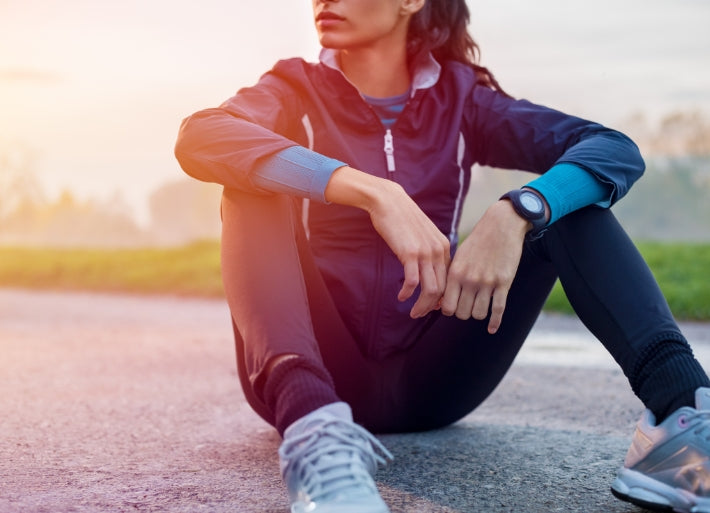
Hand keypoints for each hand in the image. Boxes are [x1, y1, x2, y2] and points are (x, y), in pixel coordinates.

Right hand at [325, 166, 449, 317]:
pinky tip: (401, 297)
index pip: (450, 280)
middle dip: (432, 306)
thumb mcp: (423, 235)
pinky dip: (407, 294)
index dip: (442, 297)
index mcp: (445, 247)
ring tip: (413, 313)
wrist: (388, 200)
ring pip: (431, 289)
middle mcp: (439, 251)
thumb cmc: (403, 218)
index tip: (432, 306)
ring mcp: (425, 252)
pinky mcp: (409, 253)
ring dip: (422, 306)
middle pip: (443, 288)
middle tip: (421, 315)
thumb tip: (428, 272)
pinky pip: (413, 282)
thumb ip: (429, 251)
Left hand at [440, 200, 529, 333]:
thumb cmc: (477, 242)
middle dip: (464, 313)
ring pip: (479, 314)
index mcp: (455, 273)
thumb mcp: (459, 257)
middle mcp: (469, 279)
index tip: (454, 306)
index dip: (449, 310)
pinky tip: (492, 329)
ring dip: (479, 314)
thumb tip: (440, 300)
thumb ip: (451, 278)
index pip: (447, 306)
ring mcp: (487, 282)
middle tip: (467, 306)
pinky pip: (498, 310)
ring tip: (480, 306)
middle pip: (462, 313)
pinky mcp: (504, 283)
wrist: (501, 226)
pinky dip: (494, 323)